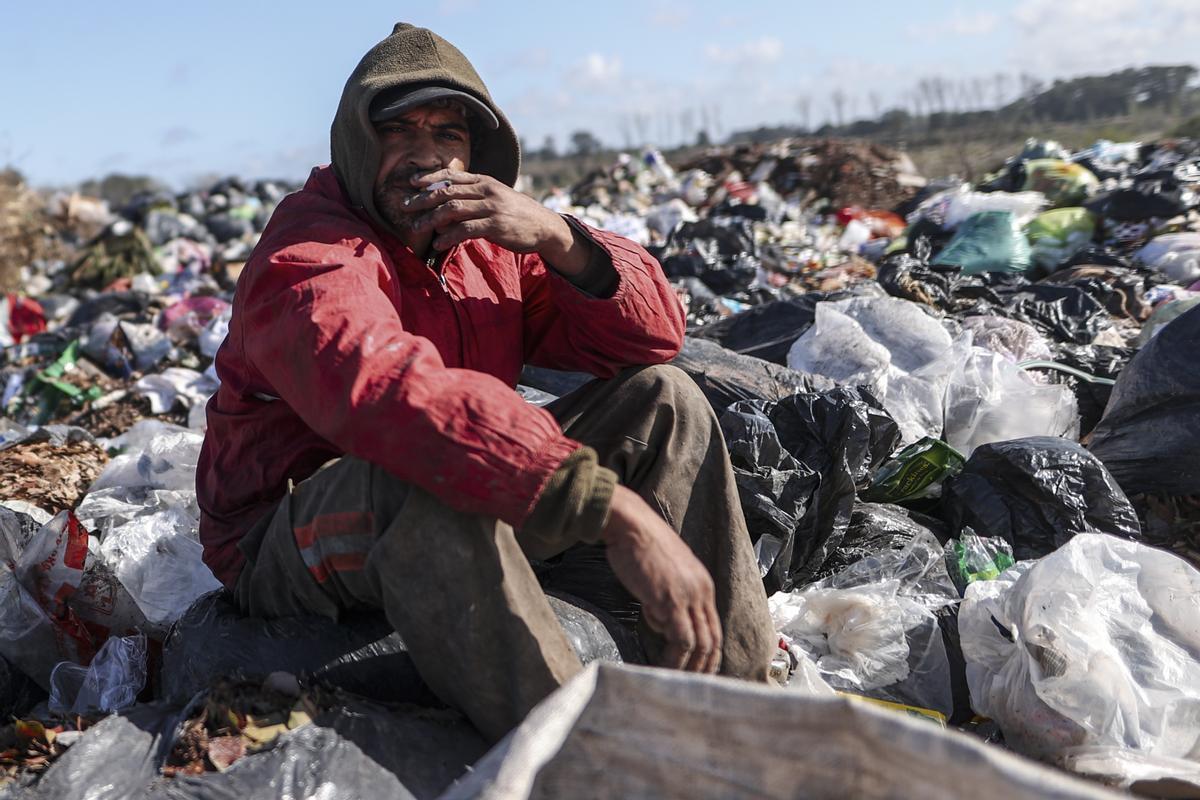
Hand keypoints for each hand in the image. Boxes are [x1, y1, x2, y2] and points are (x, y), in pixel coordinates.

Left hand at [403, 170, 587, 271]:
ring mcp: (491, 208)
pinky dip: (448, 237)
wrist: (544, 226)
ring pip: (453, 209)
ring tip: (417, 227)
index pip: (452, 175)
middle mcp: (486, 190)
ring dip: (431, 219)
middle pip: (447, 191)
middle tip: (406, 206)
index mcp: (484, 181)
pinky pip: (465, 230)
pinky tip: (438, 244)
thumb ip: (475, 196)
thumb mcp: (496, 197)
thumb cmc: (516, 214)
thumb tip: (448, 204)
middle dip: (423, 199)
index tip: (412, 182)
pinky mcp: (495, 226)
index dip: (430, 177)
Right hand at [602, 485, 721, 673]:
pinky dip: (675, 658)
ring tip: (674, 681)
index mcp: (703, 584)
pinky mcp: (671, 601)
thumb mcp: (664, 572)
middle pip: (713, 639)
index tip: (700, 670)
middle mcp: (702, 592)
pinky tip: (662, 667)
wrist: (631, 525)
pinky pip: (681, 639)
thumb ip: (669, 596)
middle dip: (704, 667)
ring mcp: (688, 597)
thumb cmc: (640, 545)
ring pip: (699, 644)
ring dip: (689, 667)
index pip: (714, 627)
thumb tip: (662, 620)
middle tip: (693, 685)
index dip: (709, 653)